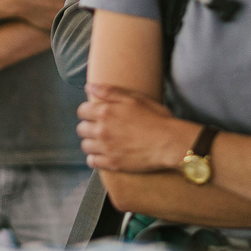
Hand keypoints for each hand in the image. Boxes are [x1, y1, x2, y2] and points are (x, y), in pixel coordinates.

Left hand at [78, 84, 195, 172]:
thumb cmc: (155, 118)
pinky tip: (104, 154)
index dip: (88, 111)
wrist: (169, 142)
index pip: (82, 111)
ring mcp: (106, 148)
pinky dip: (95, 157)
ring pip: (85, 146)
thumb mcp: (134, 98)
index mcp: (105, 112)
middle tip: (101, 127)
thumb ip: (109, 92)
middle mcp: (101, 130)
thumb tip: (88, 87)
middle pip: (81, 129)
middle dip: (89, 126)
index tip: (96, 113)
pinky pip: (92, 161)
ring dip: (91, 142)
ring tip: (103, 141)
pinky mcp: (112, 163)